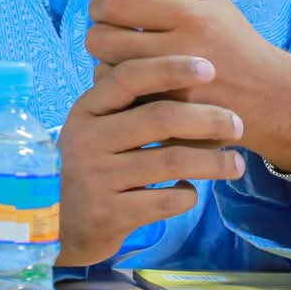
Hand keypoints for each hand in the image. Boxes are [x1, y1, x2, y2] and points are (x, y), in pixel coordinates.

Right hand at [57, 54, 247, 265]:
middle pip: (160, 118)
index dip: (170, 68)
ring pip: (171, 161)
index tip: (209, 67)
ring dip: (213, 162)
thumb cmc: (87, 165)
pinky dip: (188, 196)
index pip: (128, 77)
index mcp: (85, 110)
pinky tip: (191, 192)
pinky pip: (166, 201)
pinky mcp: (110, 214)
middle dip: (208, 118)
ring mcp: (97, 178)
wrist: (53, 222)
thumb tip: (188, 75)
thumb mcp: (94, 129)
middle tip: (237, 123)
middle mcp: (87, 140)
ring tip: (237, 164)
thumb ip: (126, 105)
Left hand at [83, 0, 290, 171]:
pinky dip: (119, 89)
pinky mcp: (171, 118)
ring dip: (106, 62)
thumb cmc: (228, 36)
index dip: (100, 5)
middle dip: (99, 34)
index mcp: (191, 12)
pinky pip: (119, 99)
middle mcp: (183, 50)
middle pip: (100, 38)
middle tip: (119, 35)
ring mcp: (176, 89)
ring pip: (103, 69)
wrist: (270, 95)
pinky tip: (138, 82)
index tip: (111, 11)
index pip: (111, 2)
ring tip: (129, 57)